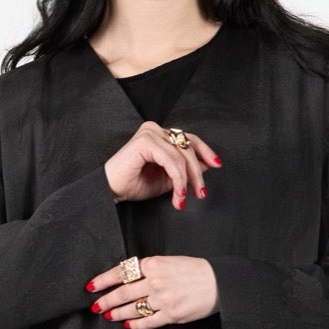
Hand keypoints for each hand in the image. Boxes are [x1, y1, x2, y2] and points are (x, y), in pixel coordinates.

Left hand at [86, 253, 219, 328]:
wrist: (219, 282)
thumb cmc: (195, 270)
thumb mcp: (170, 261)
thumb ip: (149, 269)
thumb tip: (128, 278)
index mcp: (154, 264)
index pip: (122, 272)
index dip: (104, 280)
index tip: (92, 286)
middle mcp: (156, 281)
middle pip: (123, 292)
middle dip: (106, 300)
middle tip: (95, 306)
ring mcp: (163, 300)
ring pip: (133, 308)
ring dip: (118, 313)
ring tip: (108, 315)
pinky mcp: (172, 315)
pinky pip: (148, 321)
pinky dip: (136, 324)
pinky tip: (128, 325)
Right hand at [104, 120, 220, 211]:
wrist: (111, 191)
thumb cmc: (133, 184)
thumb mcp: (167, 179)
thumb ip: (185, 170)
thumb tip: (207, 165)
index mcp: (160, 135)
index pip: (189, 139)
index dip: (205, 151)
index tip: (217, 165)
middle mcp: (155, 130)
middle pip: (188, 147)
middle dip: (198, 173)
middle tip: (201, 193)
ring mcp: (150, 133)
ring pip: (182, 155)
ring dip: (186, 180)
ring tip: (182, 198)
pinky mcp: (145, 141)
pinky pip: (171, 160)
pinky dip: (177, 178)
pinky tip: (178, 192)